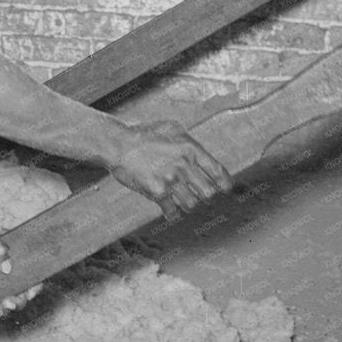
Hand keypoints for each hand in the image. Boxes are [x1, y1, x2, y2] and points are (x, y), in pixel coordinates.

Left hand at [0, 222, 41, 322]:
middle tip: (8, 303)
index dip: (34, 284)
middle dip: (17, 300)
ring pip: (6, 301)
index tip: (29, 293)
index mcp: (11, 254)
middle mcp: (5, 269)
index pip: (30, 271)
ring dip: (4, 309)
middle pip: (20, 291)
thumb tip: (8, 268)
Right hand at [110, 121, 232, 221]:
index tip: (224, 189)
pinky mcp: (157, 192)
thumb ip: (188, 141)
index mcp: (190, 148)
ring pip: (191, 204)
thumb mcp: (170, 128)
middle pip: (208, 193)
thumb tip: (203, 156)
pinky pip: (172, 211)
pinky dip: (172, 214)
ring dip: (187, 205)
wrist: (117, 144)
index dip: (224, 184)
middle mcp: (184, 165)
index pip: (217, 172)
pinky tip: (170, 212)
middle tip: (200, 196)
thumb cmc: (142, 134)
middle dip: (205, 196)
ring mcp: (170, 179)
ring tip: (182, 203)